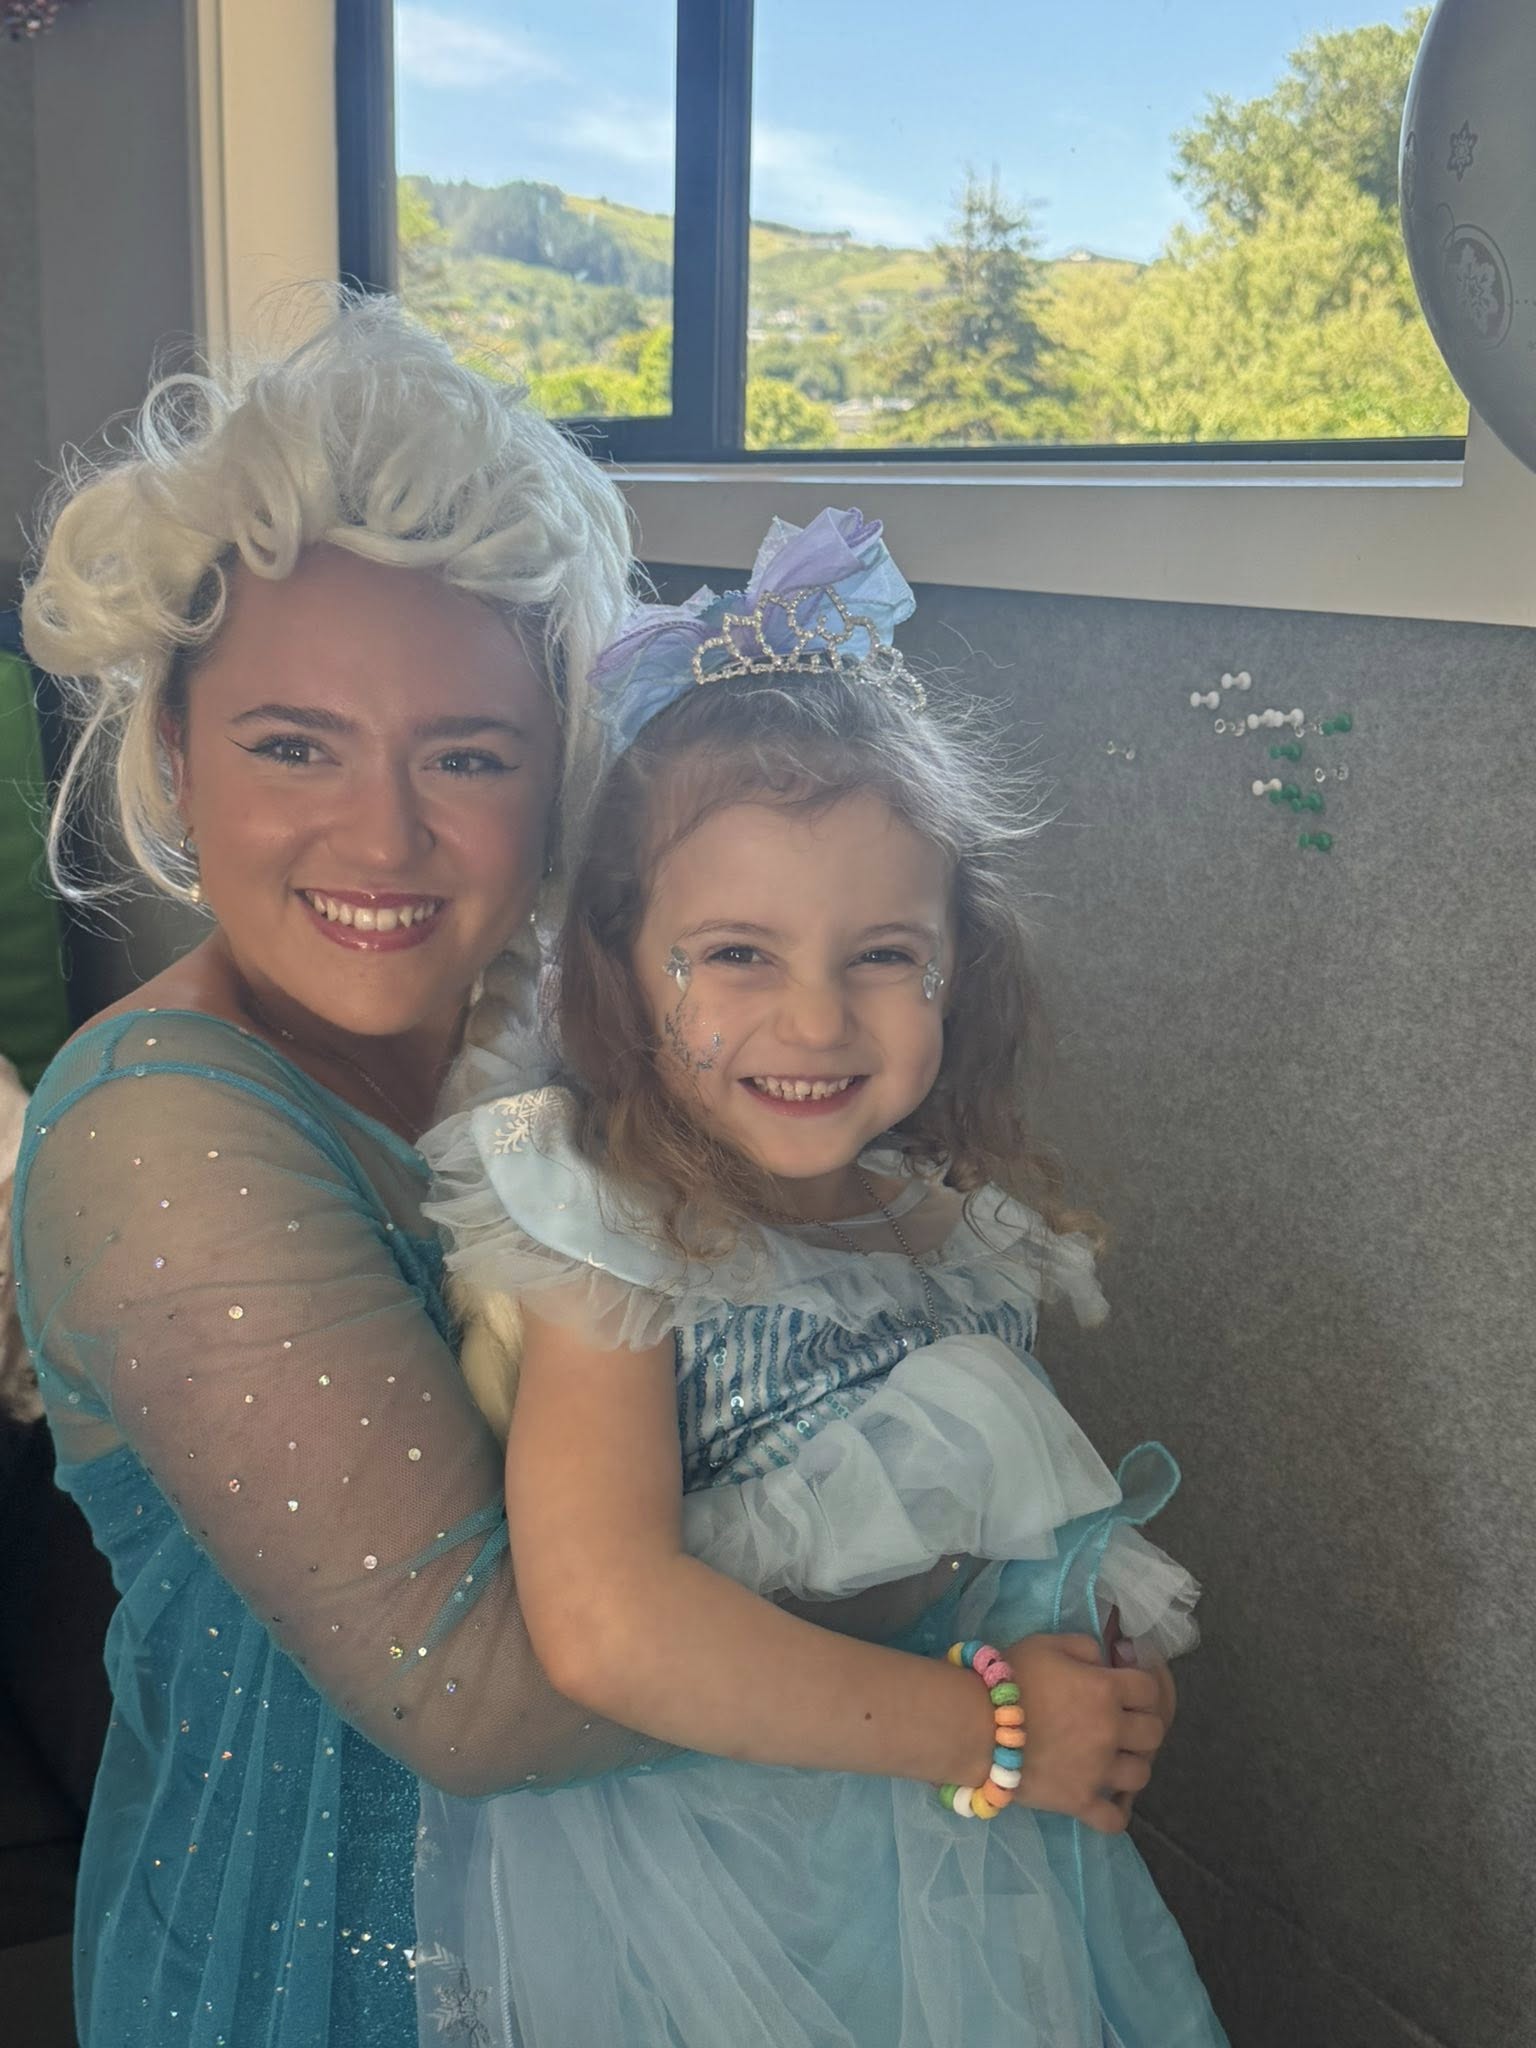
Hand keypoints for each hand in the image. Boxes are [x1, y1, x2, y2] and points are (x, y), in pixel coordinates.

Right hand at [1002, 1633, 1168, 1834]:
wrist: (974, 1724)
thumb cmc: (1009, 1678)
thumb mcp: (1048, 1644)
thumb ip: (1086, 1648)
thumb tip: (1107, 1663)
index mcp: (1105, 1689)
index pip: (1149, 1690)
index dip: (1142, 1686)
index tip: (1126, 1688)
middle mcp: (1110, 1731)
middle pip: (1153, 1733)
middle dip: (1141, 1723)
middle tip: (1121, 1722)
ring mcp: (1097, 1771)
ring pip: (1142, 1774)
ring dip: (1132, 1763)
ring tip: (1114, 1758)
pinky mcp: (1079, 1802)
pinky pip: (1116, 1819)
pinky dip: (1119, 1810)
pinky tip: (1112, 1798)